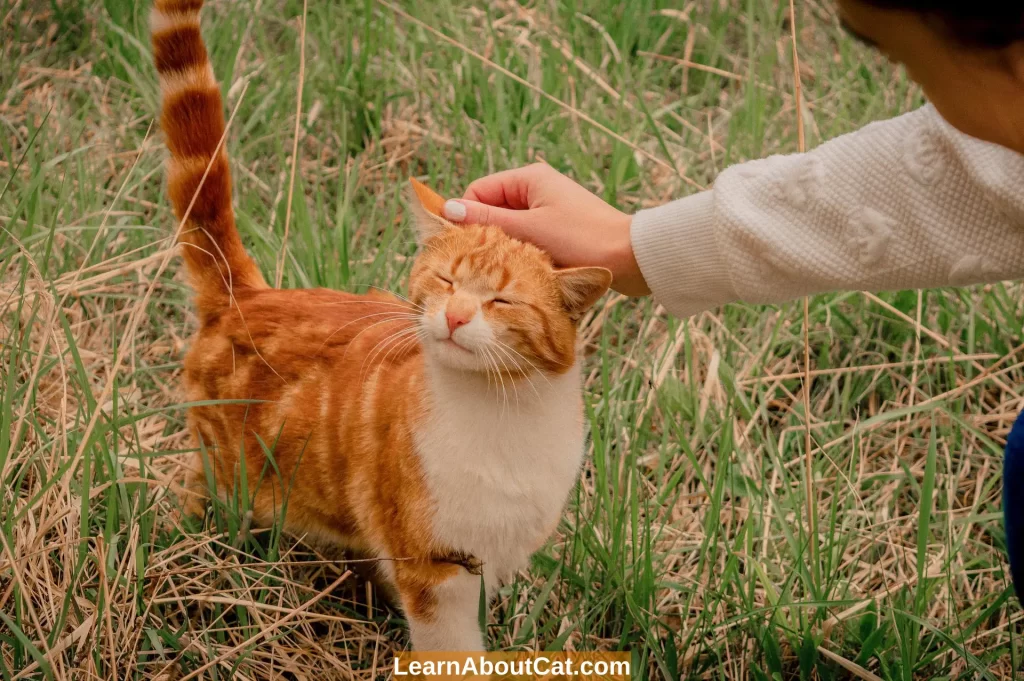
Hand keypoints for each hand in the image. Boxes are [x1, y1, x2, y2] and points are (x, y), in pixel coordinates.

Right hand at [442, 163, 649, 295]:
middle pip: (492, 210)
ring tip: (504, 267)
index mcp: (529, 178)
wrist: (630, 258)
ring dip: (504, 247)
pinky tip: (523, 270)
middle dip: (485, 234)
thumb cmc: (582, 239)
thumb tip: (447, 209)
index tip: (460, 246)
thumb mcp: (529, 230)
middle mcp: (537, 189)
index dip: (465, 217)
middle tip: (479, 262)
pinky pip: (526, 238)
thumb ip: (487, 221)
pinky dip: (520, 253)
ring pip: (508, 228)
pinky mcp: (557, 230)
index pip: (479, 192)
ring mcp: (548, 209)